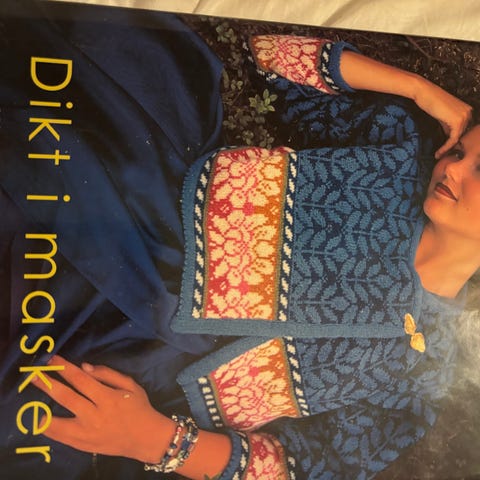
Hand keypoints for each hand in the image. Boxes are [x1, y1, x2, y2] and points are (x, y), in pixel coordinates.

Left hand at [32, 355, 172, 463]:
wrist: (145, 438)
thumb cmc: (139, 407)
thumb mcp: (130, 385)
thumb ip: (108, 374)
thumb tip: (85, 367)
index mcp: (108, 397)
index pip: (81, 379)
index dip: (65, 368)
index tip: (53, 360)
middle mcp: (95, 415)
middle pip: (66, 397)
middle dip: (48, 384)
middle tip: (34, 375)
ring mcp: (87, 433)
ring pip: (59, 422)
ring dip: (44, 410)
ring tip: (33, 401)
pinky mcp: (84, 445)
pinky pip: (61, 438)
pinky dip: (49, 429)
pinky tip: (42, 421)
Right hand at [412, 78, 472, 158]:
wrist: (425, 92)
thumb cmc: (430, 102)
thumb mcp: (443, 116)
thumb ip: (448, 127)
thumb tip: (449, 141)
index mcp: (467, 110)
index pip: (462, 131)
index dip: (454, 142)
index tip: (444, 151)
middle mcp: (469, 113)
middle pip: (461, 135)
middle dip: (451, 147)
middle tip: (441, 155)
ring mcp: (464, 116)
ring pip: (457, 139)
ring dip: (447, 149)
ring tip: (438, 155)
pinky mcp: (457, 121)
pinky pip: (453, 139)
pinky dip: (445, 147)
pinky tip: (438, 152)